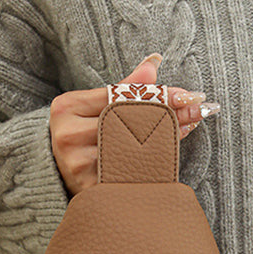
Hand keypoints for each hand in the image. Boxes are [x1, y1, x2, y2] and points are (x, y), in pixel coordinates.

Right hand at [48, 53, 217, 196]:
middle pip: (129, 121)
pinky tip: (173, 153)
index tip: (185, 94)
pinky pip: (131, 174)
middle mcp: (68, 136)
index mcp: (67, 108)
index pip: (120, 97)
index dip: (156, 94)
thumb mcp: (93, 108)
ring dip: (167, 137)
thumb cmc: (80, 138)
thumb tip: (154, 63)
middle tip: (198, 109)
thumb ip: (123, 89)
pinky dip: (155, 163)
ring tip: (191, 125)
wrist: (54, 176)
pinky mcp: (90, 190)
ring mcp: (78, 166)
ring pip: (133, 148)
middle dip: (168, 114)